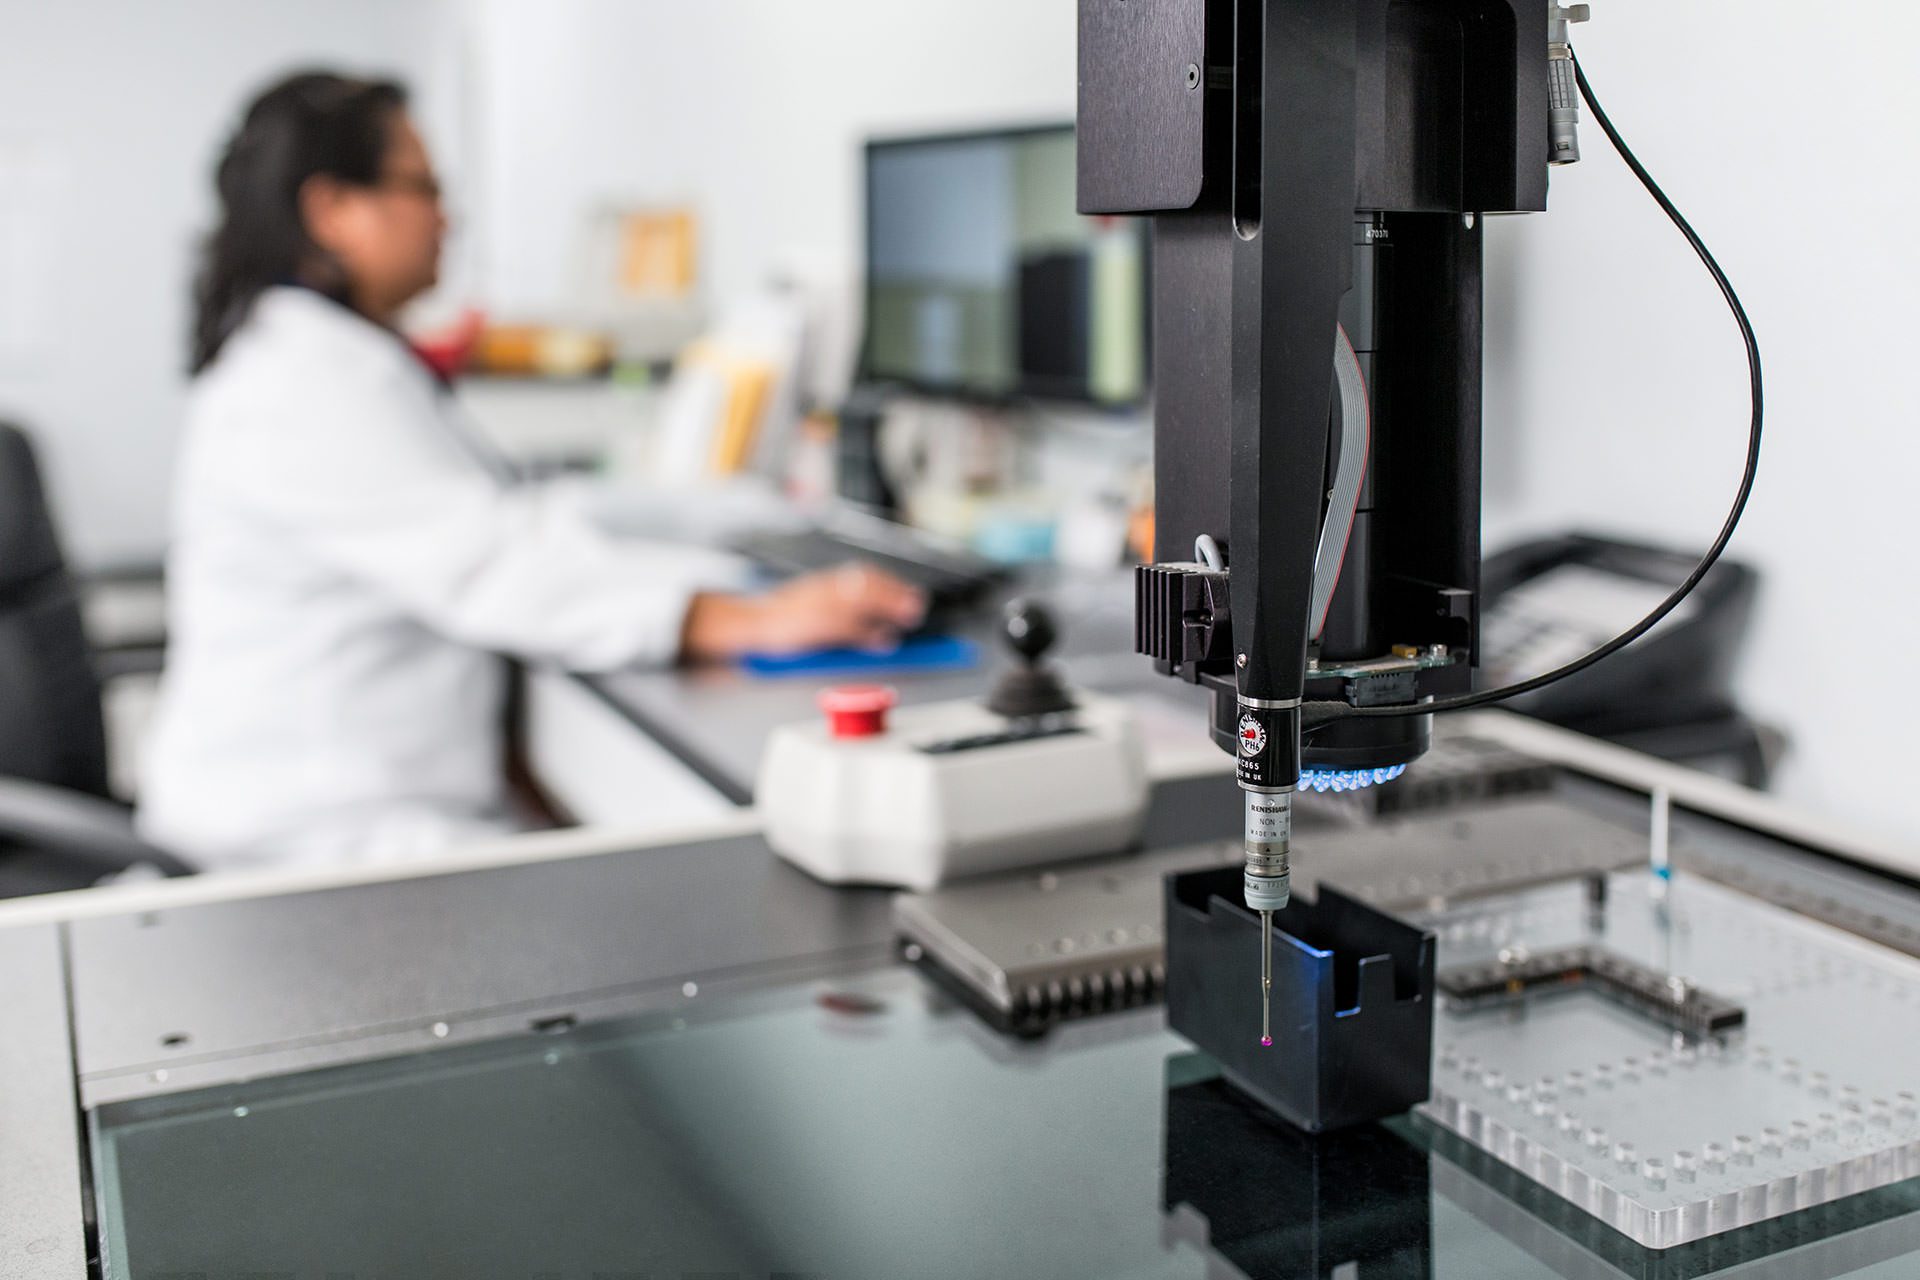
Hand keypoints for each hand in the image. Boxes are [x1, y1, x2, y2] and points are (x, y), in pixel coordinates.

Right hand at [681, 564, 926, 659]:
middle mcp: (823, 590)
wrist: (750, 623)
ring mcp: (819, 607)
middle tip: (917, 604)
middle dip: (895, 593)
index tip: (909, 592)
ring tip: (909, 615)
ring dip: (888, 607)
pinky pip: (847, 628)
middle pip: (868, 585)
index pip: (863, 576)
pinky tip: (885, 640)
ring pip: (861, 601)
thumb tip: (874, 622)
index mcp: (824, 583)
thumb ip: (841, 608)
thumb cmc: (782, 618)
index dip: (889, 584)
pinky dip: (869, 634)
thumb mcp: (812, 604)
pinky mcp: (813, 627)